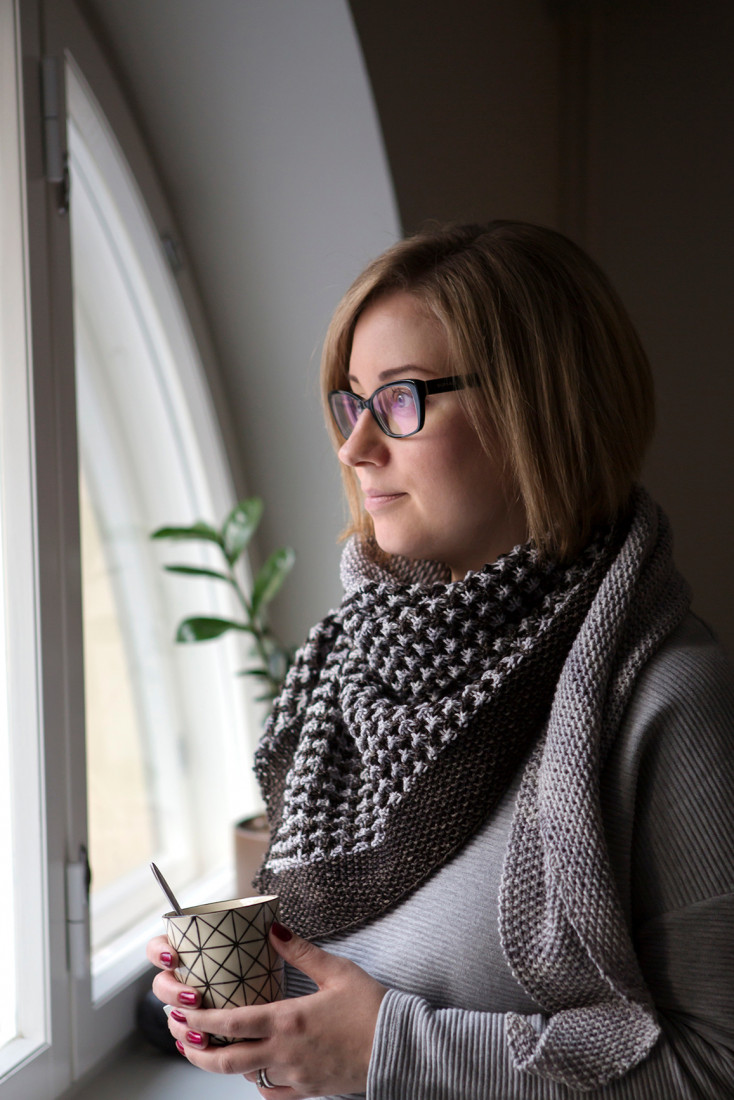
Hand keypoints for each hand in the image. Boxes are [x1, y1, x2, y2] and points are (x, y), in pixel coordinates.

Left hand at [147, 922, 387, 1097]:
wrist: (400, 1048)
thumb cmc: (372, 1007)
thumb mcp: (337, 971)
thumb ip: (300, 951)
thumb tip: (273, 930)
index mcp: (288, 1020)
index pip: (231, 1023)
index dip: (199, 1020)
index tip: (180, 1012)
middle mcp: (285, 1052)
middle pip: (226, 1061)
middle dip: (196, 1051)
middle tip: (179, 1036)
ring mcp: (295, 1075)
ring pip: (245, 1076)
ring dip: (222, 1064)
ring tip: (206, 1050)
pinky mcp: (307, 1091)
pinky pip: (271, 1091)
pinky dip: (255, 1081)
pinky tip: (253, 1069)